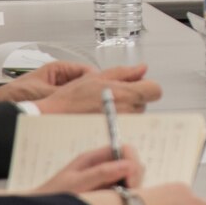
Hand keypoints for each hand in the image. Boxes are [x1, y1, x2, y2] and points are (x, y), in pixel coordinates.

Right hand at [0, 62, 161, 111]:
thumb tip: (142, 69)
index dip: (147, 87)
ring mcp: (119, 125)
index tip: (137, 87)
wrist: (50, 119)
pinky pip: (123, 127)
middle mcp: (125, 111)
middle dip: (133, 98)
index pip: (155, 90)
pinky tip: (100, 119)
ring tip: (102, 108)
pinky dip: (116, 123)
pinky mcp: (111, 135)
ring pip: (135, 115)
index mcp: (124, 93)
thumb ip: (123, 73)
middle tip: (111, 97)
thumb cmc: (69, 98)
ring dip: (124, 111)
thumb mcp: (95, 77)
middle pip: (144, 103)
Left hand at [30, 145, 141, 194]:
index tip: (130, 183)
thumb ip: (102, 173)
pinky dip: (127, 194)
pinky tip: (117, 204)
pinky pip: (126, 188)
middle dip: (135, 176)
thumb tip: (128, 165)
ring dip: (132, 186)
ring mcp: (106, 178)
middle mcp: (102, 165)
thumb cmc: (54, 196)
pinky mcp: (107, 191)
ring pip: (132, 176)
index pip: (125, 149)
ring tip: (120, 200)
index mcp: (94, 158)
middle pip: (132, 161)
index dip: (132, 163)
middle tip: (126, 193)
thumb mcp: (76, 184)